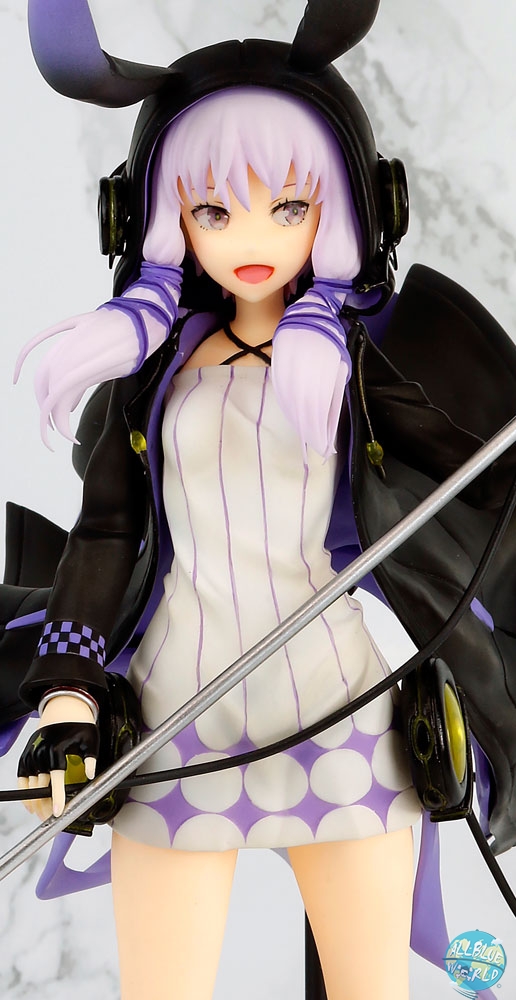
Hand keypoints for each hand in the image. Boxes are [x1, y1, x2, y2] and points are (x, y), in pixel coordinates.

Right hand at [17, 695, 98, 820]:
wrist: (63, 707)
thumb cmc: (79, 724)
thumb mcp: (90, 739)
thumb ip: (91, 759)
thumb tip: (90, 775)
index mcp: (57, 750)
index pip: (56, 780)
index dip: (57, 798)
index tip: (58, 812)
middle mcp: (41, 753)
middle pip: (41, 787)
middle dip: (45, 805)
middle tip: (52, 818)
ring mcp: (31, 754)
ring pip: (30, 785)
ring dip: (35, 802)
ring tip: (42, 814)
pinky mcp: (26, 754)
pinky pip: (21, 777)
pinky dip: (24, 791)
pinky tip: (29, 802)